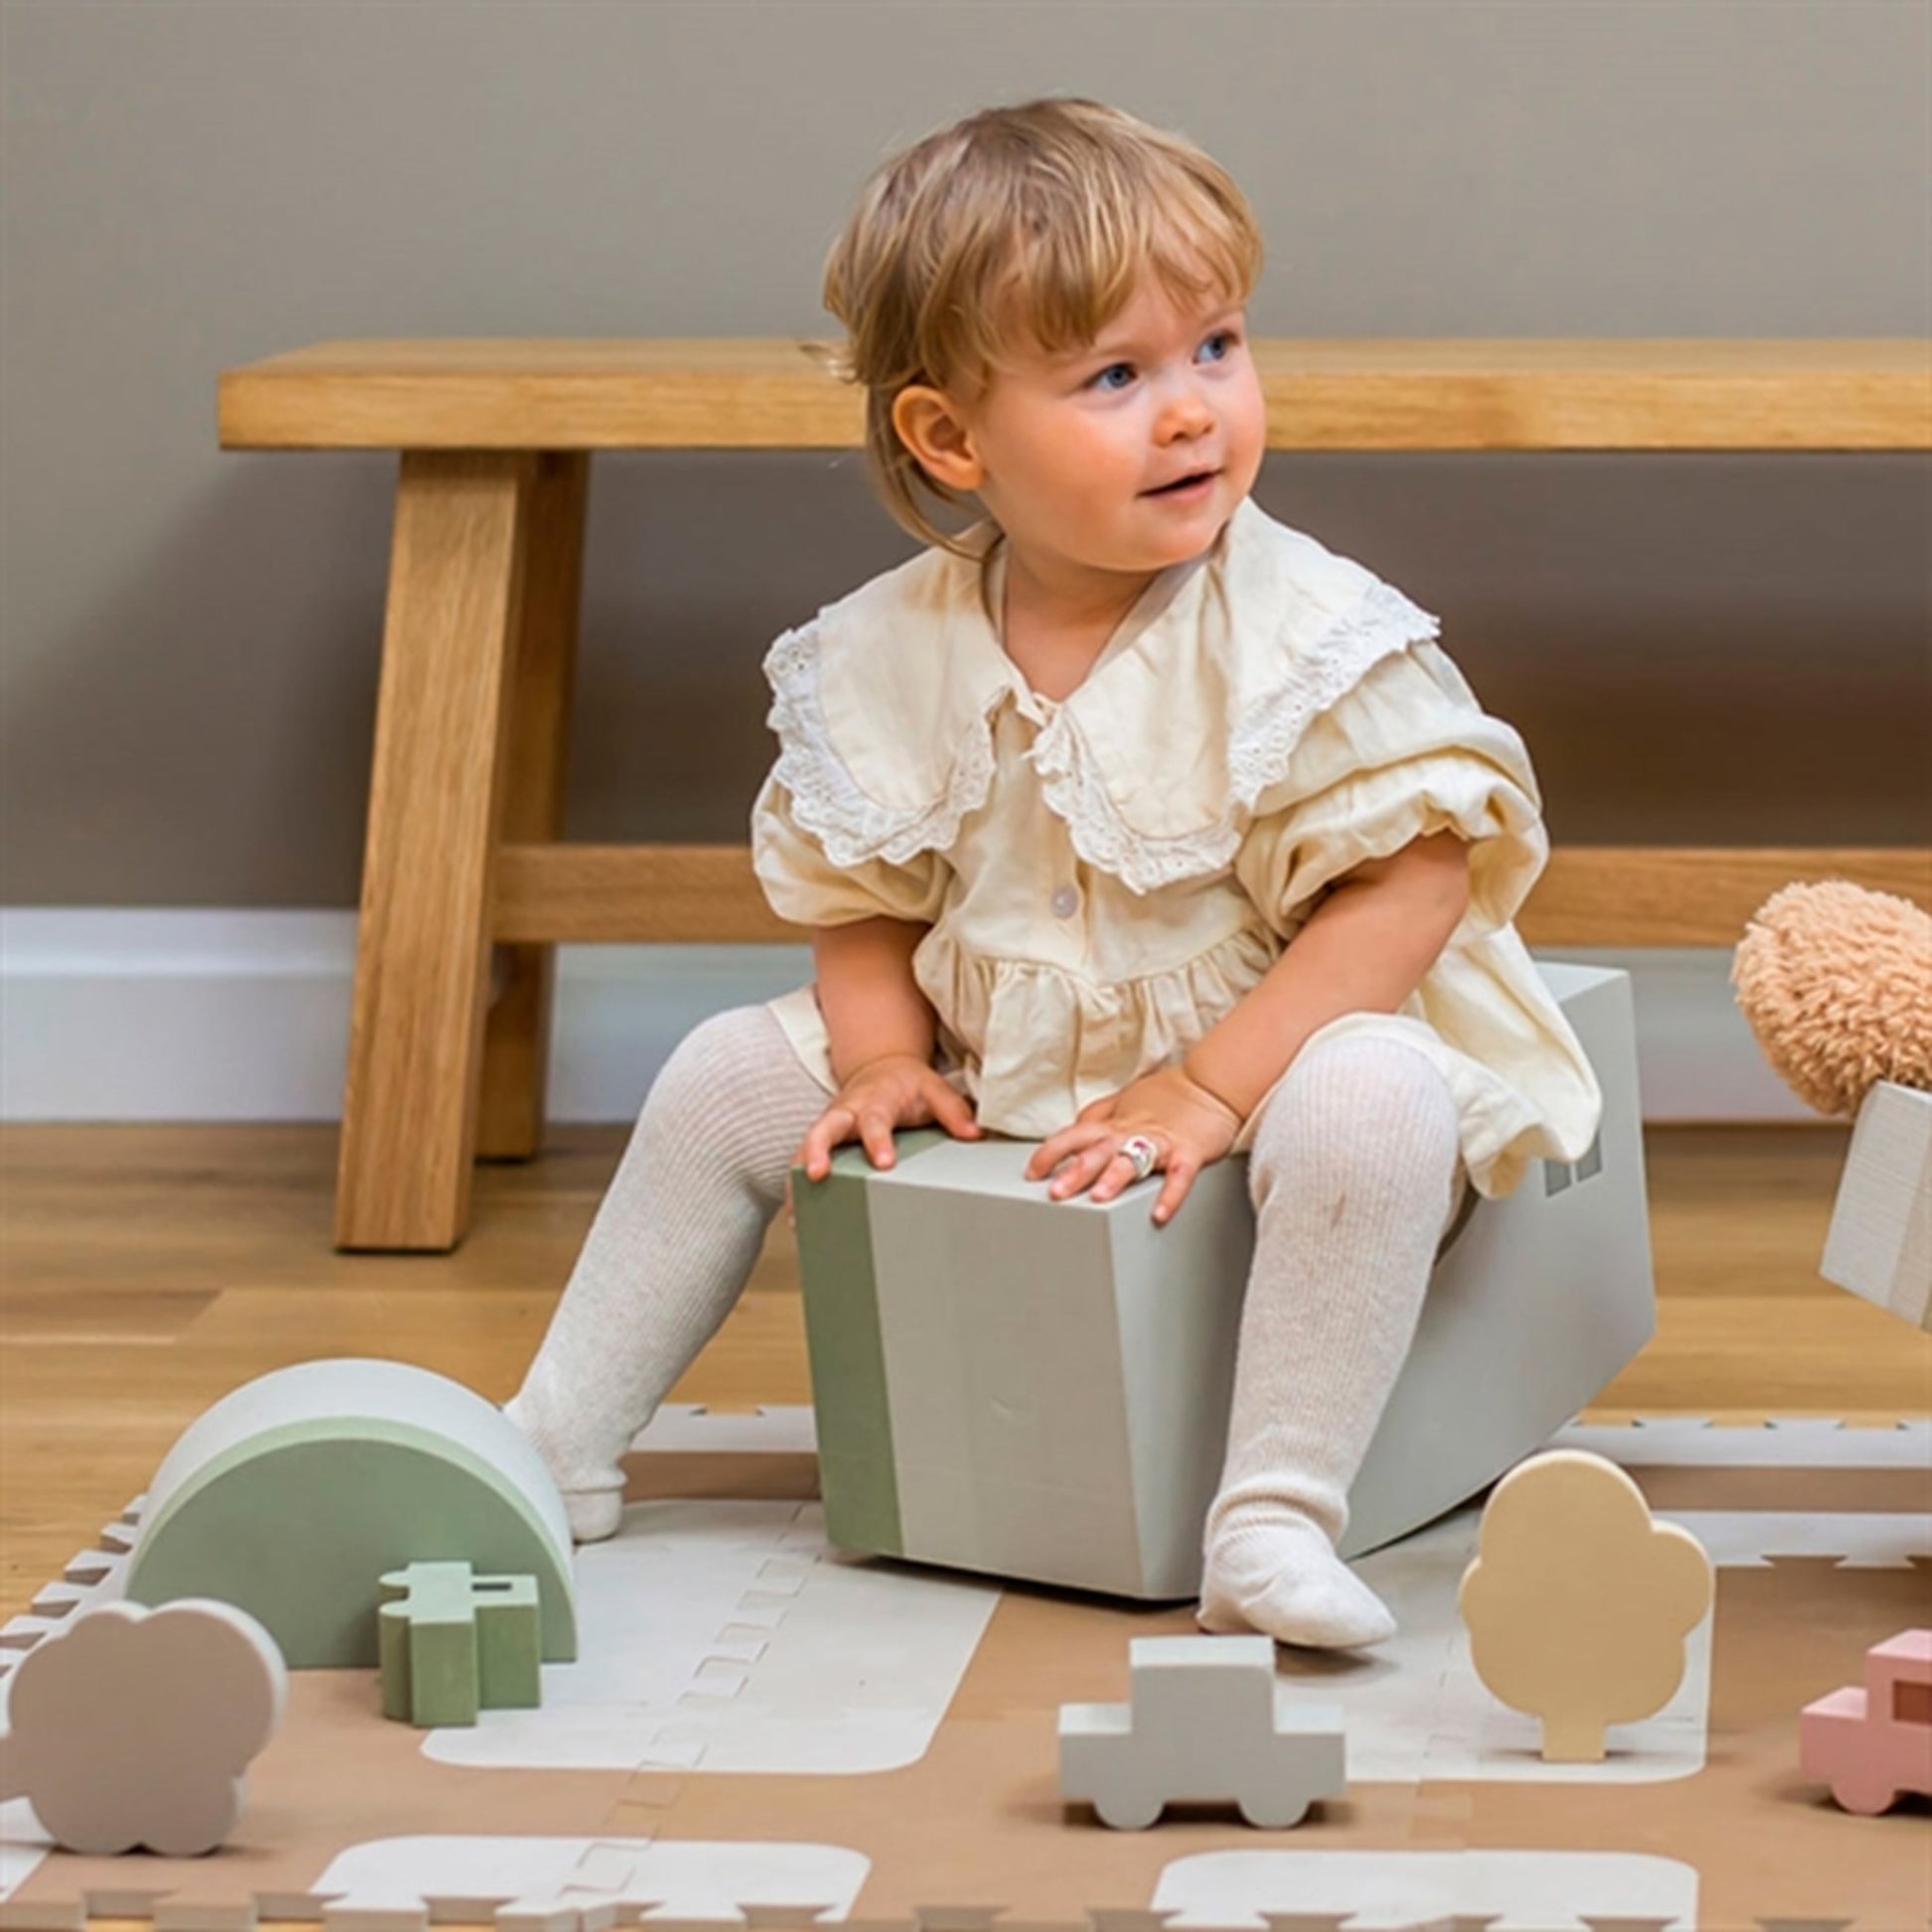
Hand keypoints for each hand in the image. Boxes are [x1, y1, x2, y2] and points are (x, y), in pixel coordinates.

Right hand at [785, 1053, 980, 1224]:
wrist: (881, 1068)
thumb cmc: (907, 1084)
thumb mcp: (934, 1088)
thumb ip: (953, 1111)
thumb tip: (974, 1134)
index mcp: (876, 1101)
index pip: (875, 1120)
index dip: (877, 1141)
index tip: (884, 1163)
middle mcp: (846, 1112)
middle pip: (825, 1128)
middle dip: (817, 1149)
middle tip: (816, 1174)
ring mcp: (830, 1126)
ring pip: (806, 1146)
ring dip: (799, 1173)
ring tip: (796, 1209)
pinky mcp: (822, 1140)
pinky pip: (802, 1161)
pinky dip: (796, 1186)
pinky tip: (797, 1217)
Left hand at [1023, 1065, 1243, 1225]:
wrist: (1212, 1084)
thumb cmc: (1168, 1096)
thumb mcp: (1124, 1101)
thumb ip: (1097, 1117)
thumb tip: (1071, 1129)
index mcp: (1114, 1123)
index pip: (1074, 1136)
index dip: (1051, 1152)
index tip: (1032, 1172)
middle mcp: (1133, 1131)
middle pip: (1098, 1150)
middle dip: (1076, 1170)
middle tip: (1056, 1192)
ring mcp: (1162, 1142)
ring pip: (1133, 1159)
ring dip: (1114, 1178)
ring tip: (1098, 1197)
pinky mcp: (1190, 1152)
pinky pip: (1180, 1175)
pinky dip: (1171, 1194)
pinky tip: (1159, 1213)